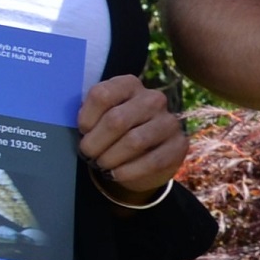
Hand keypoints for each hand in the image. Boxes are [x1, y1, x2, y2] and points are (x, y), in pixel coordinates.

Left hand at [78, 76, 186, 200]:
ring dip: (111, 158)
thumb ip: (88, 116)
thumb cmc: (113, 134)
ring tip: (102, 165)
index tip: (82, 132)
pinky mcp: (180, 144)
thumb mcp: (99, 118)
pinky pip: (153, 161)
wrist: (142, 157)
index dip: (86, 118)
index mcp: (129, 85)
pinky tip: (117, 174)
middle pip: (117, 120)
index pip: (102, 94)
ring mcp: (169, 121)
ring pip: (134, 141)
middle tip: (88, 155)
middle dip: (96, 143)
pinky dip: (129, 171)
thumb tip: (79, 131)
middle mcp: (153, 98)